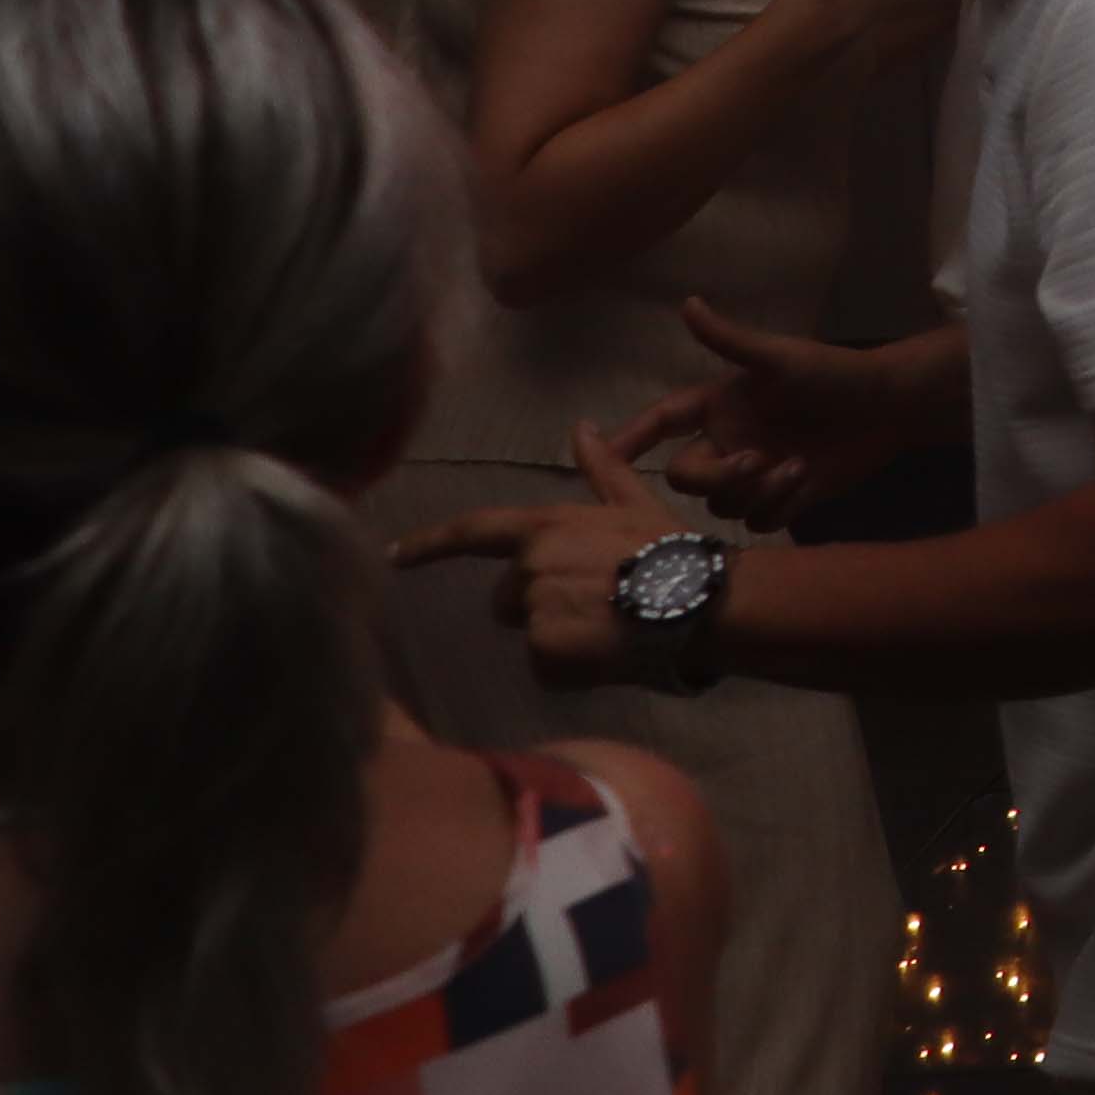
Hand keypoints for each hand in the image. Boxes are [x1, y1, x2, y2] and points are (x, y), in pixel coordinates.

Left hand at [398, 424, 686, 682]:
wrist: (700, 600)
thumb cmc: (672, 549)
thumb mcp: (636, 504)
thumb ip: (601, 470)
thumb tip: (581, 427)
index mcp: (545, 527)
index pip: (472, 531)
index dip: (429, 544)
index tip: (394, 557)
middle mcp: (530, 565)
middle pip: (508, 596)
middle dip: (538, 603)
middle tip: (593, 603)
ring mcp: (535, 609)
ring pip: (529, 632)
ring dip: (556, 635)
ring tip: (607, 628)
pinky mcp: (544, 652)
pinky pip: (543, 666)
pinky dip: (568, 667)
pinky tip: (605, 654)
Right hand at [613, 299, 938, 529]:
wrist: (890, 408)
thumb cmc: (836, 373)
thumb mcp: (781, 356)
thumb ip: (731, 340)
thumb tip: (688, 303)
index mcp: (720, 406)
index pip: (661, 422)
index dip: (628, 438)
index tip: (595, 455)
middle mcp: (728, 441)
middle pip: (684, 476)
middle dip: (714, 474)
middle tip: (755, 459)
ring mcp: (752, 473)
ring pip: (720, 504)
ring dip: (756, 490)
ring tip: (797, 465)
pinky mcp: (779, 499)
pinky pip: (757, 522)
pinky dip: (778, 506)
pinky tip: (806, 481)